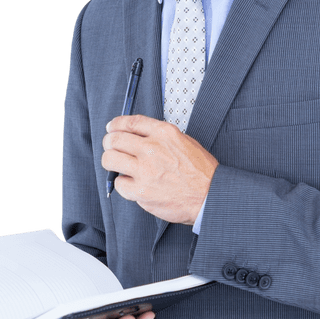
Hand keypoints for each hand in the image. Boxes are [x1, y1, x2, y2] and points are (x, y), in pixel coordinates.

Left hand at [102, 114, 218, 222]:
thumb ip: (160, 136)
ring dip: (111, 162)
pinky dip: (123, 184)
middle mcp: (152, 149)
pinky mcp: (141, 192)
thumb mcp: (185, 141)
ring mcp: (145, 171)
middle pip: (114, 139)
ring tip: (119, 167)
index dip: (116, 124)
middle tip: (112, 149)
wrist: (210, 196)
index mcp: (164, 133)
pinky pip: (119, 184)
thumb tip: (137, 135)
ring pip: (109, 160)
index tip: (112, 128)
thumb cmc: (201, 171)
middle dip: (109, 143)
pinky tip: (133, 184)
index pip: (130, 122)